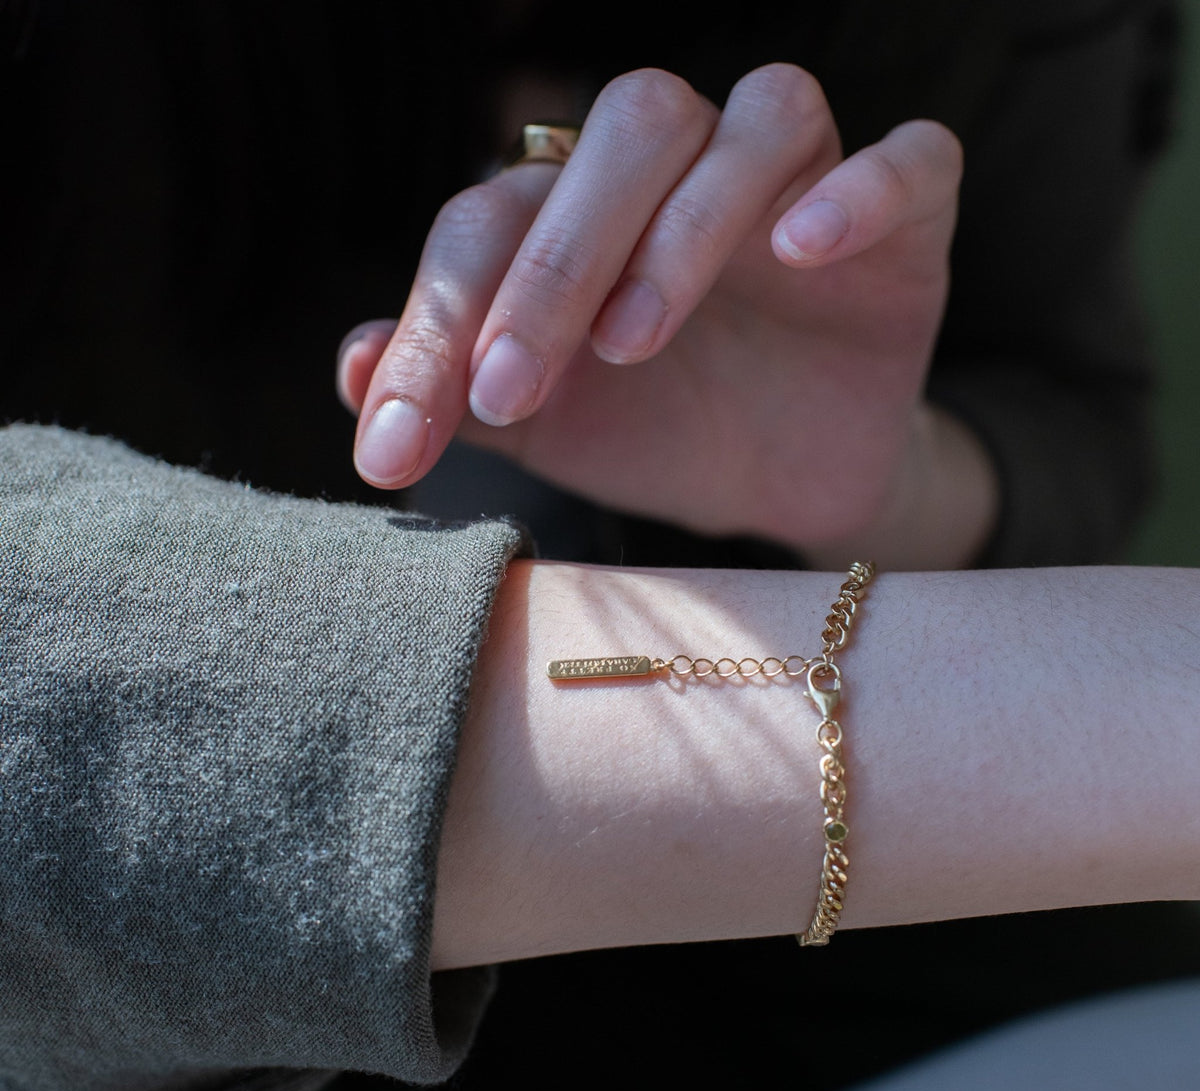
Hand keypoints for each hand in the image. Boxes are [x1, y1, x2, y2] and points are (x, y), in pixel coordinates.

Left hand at [338, 64, 995, 566]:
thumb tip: (348, 370)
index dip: (437, 321)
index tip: (400, 444)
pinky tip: (804, 249)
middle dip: (553, 264)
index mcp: (583, 210)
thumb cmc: (656, 437)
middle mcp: (686, 170)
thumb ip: (454, 388)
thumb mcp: (543, 426)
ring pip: (755, 122)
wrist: (783, 482)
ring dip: (685, 226)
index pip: (496, 221)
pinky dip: (861, 190)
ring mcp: (797, 182)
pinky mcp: (906, 218)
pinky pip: (909, 161)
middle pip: (624, 136)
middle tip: (511, 387)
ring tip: (631, 342)